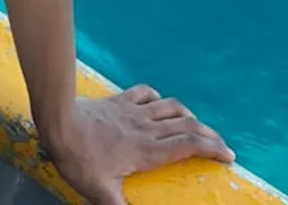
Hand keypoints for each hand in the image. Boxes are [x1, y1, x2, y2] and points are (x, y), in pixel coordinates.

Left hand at [42, 85, 235, 204]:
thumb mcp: (101, 193)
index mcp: (147, 151)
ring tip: (198, 125)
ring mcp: (132, 111)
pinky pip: (145, 93)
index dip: (211, 149)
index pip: (187, 146)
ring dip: (189, 115)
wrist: (59, 121)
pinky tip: (160, 103)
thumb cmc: (80, 159)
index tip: (228, 156)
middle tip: (222, 145)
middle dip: (209, 135)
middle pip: (186, 125)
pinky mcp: (118, 100)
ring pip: (170, 107)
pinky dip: (159, 98)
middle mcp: (146, 128)